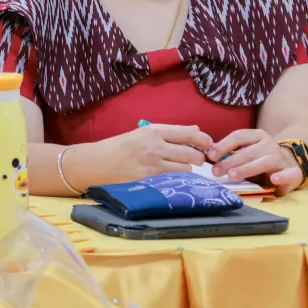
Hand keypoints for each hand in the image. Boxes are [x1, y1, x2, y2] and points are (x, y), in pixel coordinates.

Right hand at [98, 124, 213, 181]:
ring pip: (186, 166)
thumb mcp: (142, 133)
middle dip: (201, 156)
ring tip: (183, 166)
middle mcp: (155, 145)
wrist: (97, 162)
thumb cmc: (119, 147)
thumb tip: (196, 131)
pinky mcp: (151, 177)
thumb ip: (169, 133)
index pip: (188, 133)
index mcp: (154, 130)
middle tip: (200, 159)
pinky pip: (175, 176)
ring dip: (189, 167)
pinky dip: (179, 175)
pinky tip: (174, 174)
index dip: (204, 140)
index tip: (210, 144)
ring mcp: (153, 163)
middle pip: (192, 152)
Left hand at [208, 129, 301, 194]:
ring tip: (232, 176)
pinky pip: (290, 173)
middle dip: (230, 161)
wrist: (288, 165)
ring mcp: (281, 158)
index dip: (224, 145)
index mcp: (256, 136)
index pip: (238, 136)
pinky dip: (282, 176)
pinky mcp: (293, 172)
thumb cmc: (259, 160)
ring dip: (247, 169)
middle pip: (248, 151)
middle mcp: (269, 144)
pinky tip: (273, 180)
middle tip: (216, 171)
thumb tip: (208, 155)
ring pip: (264, 162)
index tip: (211, 155)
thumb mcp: (245, 153)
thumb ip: (230, 154)